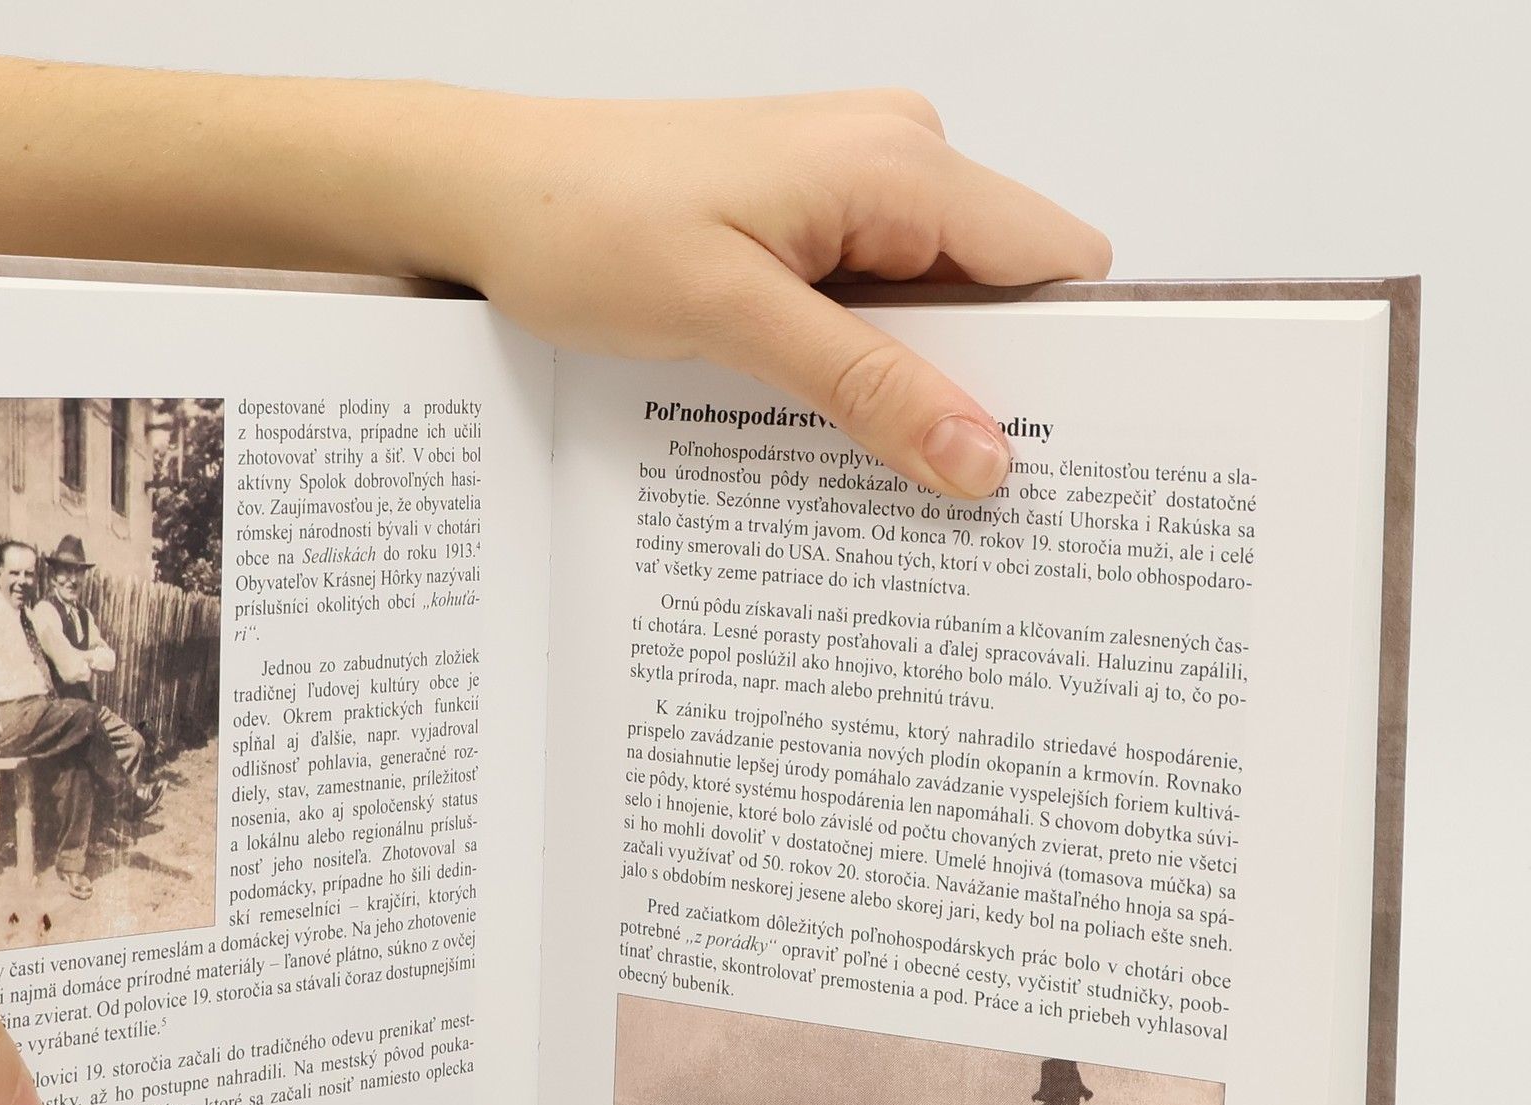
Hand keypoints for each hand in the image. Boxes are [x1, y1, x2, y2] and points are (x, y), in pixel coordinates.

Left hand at [432, 90, 1109, 497]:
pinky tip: (834, 421)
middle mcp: (895, 158)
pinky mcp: (807, 221)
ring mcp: (852, 188)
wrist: (485, 191)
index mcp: (900, 161)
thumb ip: (868, 386)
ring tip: (888, 470)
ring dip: (920, 386)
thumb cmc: (587, 224)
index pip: (1055, 262)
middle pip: (1005, 291)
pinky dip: (870, 364)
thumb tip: (983, 458)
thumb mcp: (734, 320)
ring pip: (940, 306)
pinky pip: (878, 301)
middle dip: (993, 390)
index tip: (1053, 461)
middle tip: (966, 498)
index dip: (1068, 361)